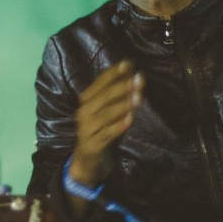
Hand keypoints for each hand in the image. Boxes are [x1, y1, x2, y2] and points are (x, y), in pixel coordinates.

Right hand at [71, 60, 144, 186]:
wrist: (88, 157)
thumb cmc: (102, 128)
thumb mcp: (107, 109)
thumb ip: (117, 94)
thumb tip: (135, 73)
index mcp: (86, 100)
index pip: (99, 82)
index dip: (114, 72)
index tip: (129, 63)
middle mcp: (83, 112)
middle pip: (102, 97)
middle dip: (121, 87)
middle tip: (139, 80)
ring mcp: (86, 129)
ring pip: (104, 115)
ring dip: (122, 106)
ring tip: (138, 98)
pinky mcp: (92, 145)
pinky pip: (106, 135)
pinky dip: (117, 127)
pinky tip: (129, 120)